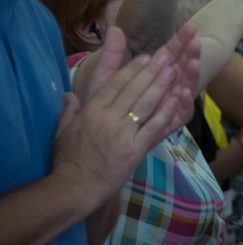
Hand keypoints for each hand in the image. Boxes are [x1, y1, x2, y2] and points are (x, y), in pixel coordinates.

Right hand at [51, 25, 200, 208]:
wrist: (74, 188)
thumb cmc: (68, 160)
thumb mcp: (62, 131)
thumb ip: (69, 110)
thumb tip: (68, 94)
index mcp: (91, 112)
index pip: (114, 84)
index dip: (131, 69)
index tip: (144, 57)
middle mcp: (107, 119)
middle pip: (133, 90)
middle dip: (150, 71)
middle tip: (165, 56)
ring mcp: (122, 134)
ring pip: (145, 104)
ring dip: (161, 85)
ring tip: (174, 70)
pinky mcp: (135, 149)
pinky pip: (154, 126)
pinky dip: (167, 111)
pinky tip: (177, 98)